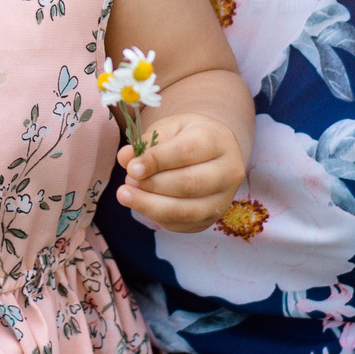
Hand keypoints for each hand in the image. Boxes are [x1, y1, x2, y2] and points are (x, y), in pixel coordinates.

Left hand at [118, 111, 246, 232]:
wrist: (209, 153)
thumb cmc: (185, 136)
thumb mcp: (168, 128)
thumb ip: (147, 141)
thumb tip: (125, 158)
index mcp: (219, 140)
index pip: (187, 152)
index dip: (156, 161)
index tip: (131, 168)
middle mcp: (229, 171)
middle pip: (190, 184)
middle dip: (153, 185)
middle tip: (128, 181)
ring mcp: (223, 199)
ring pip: (186, 210)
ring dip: (150, 206)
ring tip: (125, 195)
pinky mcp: (210, 219)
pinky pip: (180, 224)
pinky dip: (156, 216)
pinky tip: (141, 203)